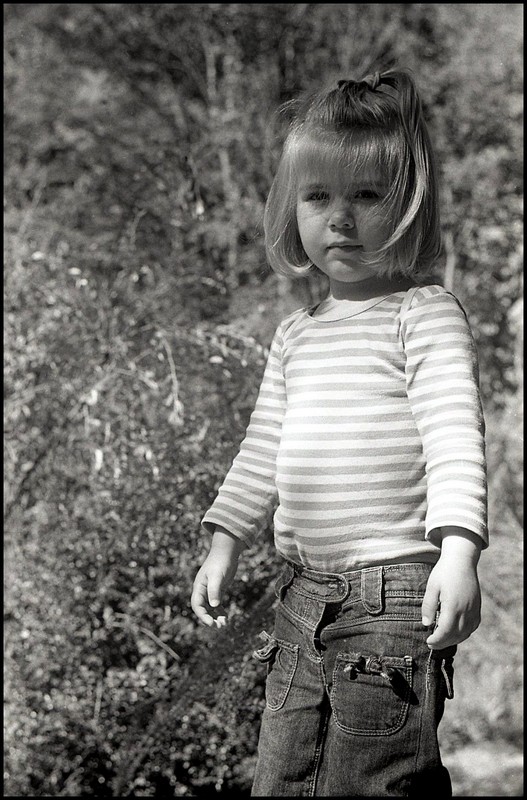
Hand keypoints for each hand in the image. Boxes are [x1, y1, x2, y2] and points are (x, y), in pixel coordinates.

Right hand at [190, 528, 243, 627]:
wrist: (226, 552)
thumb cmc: (221, 562)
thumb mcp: (217, 576)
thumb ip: (215, 591)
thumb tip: (214, 606)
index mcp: (199, 587)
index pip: (197, 606)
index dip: (202, 616)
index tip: (210, 624)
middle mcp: (203, 591)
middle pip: (203, 609)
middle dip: (210, 619)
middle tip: (220, 626)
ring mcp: (210, 591)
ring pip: (210, 609)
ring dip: (216, 617)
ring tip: (224, 624)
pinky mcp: (218, 590)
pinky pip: (217, 605)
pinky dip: (221, 612)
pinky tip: (226, 617)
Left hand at [421, 528, 481, 648]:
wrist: (461, 560)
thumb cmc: (444, 572)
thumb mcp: (431, 587)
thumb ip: (428, 606)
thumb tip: (426, 624)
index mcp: (453, 605)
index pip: (445, 631)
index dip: (437, 640)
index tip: (428, 642)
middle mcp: (466, 610)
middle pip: (456, 635)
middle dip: (443, 643)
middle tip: (432, 644)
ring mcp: (473, 609)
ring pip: (466, 633)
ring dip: (454, 640)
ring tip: (442, 639)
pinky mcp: (477, 607)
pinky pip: (473, 626)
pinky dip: (464, 633)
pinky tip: (455, 632)